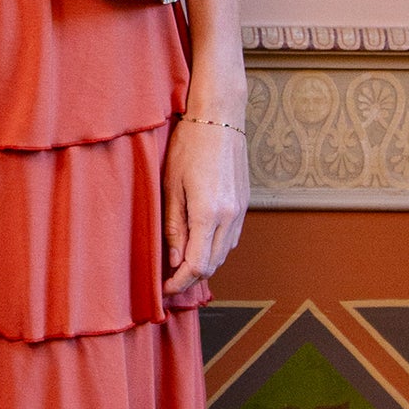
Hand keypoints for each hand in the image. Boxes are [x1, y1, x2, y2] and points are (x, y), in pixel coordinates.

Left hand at [163, 113, 246, 302]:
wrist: (219, 119)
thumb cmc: (189, 147)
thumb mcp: (171, 187)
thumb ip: (175, 227)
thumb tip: (175, 261)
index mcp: (209, 214)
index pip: (197, 266)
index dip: (179, 283)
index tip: (164, 289)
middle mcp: (230, 217)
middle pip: (212, 265)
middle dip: (190, 279)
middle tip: (169, 282)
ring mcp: (240, 211)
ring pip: (224, 254)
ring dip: (204, 266)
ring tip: (180, 266)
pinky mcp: (244, 204)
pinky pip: (231, 239)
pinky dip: (215, 250)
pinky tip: (199, 245)